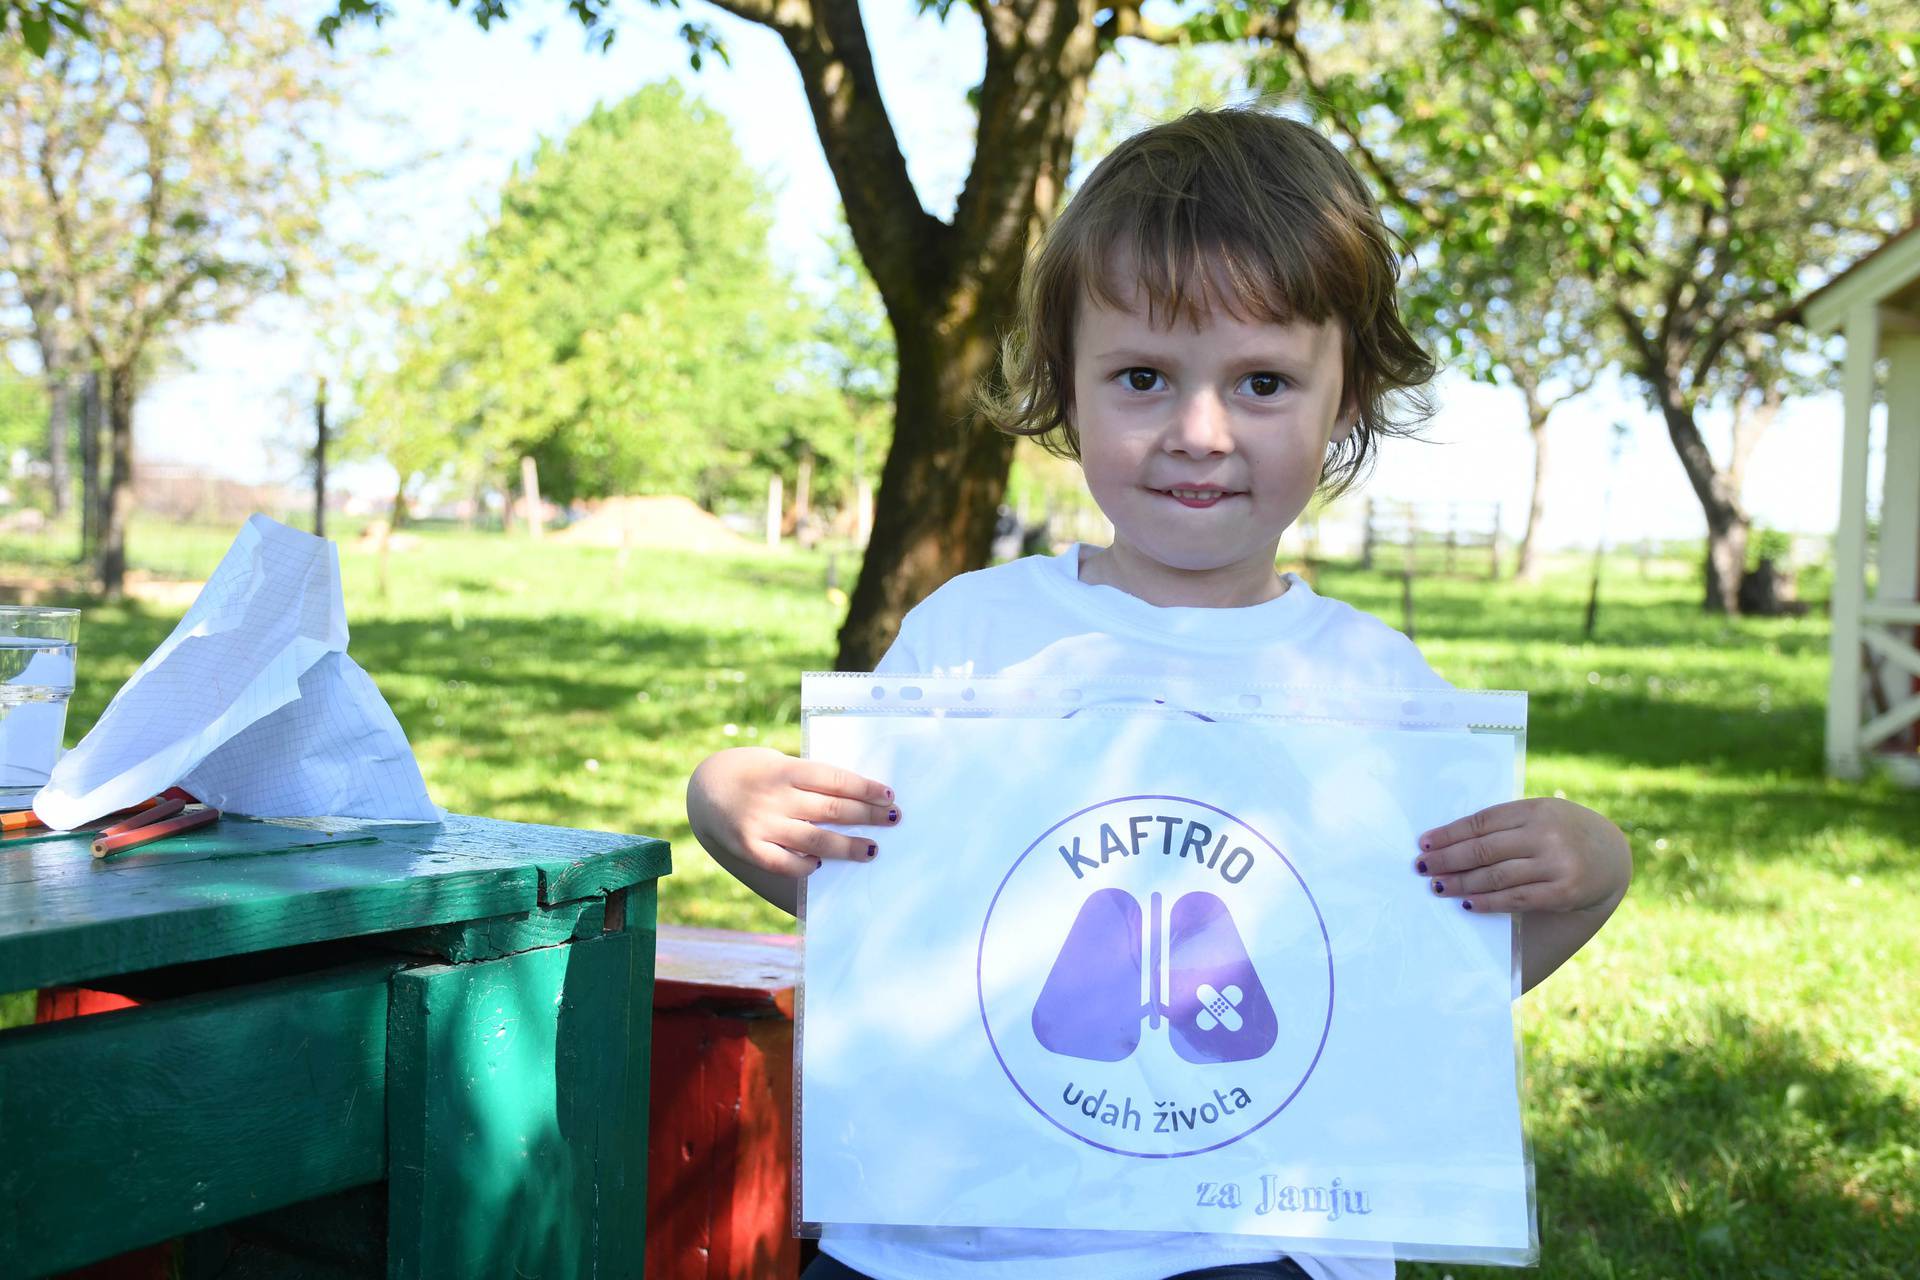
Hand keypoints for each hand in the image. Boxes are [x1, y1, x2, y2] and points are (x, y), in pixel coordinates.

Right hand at [687, 746, 896, 881]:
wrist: (703, 788)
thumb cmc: (754, 773)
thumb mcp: (778, 764)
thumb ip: (808, 780)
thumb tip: (854, 798)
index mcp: (785, 770)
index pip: (835, 780)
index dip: (865, 789)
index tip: (889, 796)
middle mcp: (774, 797)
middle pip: (831, 809)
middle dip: (867, 815)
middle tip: (892, 820)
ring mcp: (761, 824)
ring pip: (816, 840)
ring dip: (848, 846)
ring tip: (871, 850)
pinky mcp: (750, 848)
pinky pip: (785, 864)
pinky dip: (806, 865)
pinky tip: (820, 864)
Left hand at [1415, 797, 1631, 990]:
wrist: (1612, 856)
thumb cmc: (1563, 832)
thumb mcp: (1540, 816)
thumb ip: (1506, 826)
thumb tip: (1452, 842)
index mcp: (1536, 809)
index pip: (1483, 821)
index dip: (1450, 833)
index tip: (1425, 843)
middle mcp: (1547, 834)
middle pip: (1485, 849)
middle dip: (1448, 859)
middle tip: (1422, 867)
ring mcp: (1557, 864)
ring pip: (1496, 876)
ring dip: (1461, 883)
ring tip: (1437, 886)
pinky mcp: (1564, 893)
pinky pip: (1516, 899)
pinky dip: (1488, 902)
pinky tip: (1467, 902)